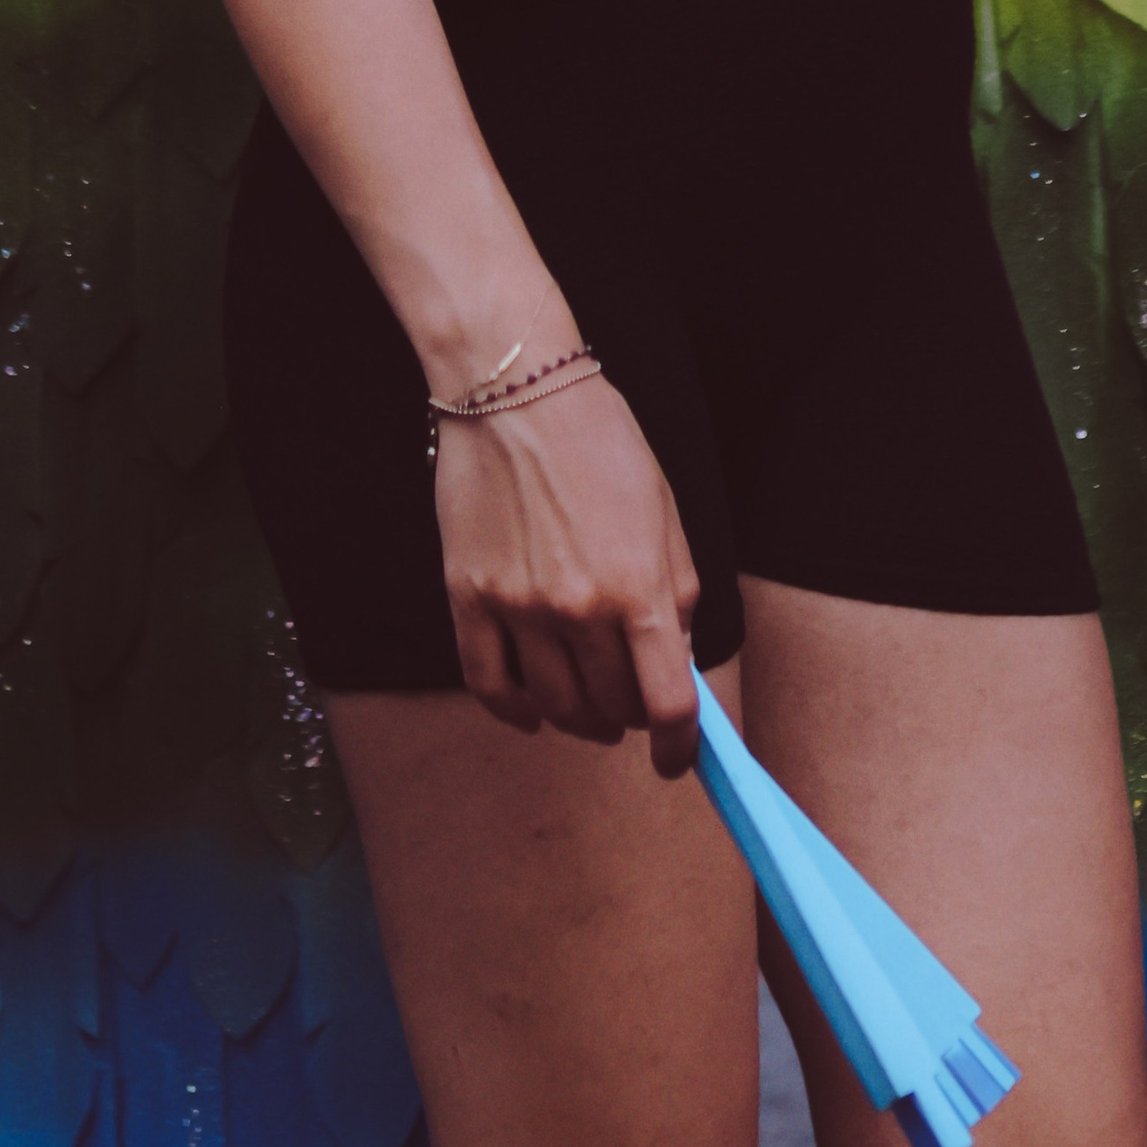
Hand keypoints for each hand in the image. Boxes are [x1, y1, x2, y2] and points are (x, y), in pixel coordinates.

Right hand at [435, 375, 702, 776]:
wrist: (514, 388)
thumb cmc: (598, 438)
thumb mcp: (663, 507)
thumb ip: (677, 589)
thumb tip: (678, 659)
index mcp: (639, 584)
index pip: (667, 702)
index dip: (678, 746)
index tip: (676, 759)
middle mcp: (579, 607)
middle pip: (611, 708)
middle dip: (630, 718)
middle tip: (632, 704)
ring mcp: (518, 606)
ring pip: (554, 706)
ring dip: (579, 718)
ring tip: (589, 708)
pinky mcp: (467, 597)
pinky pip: (488, 684)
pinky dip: (514, 712)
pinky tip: (531, 712)